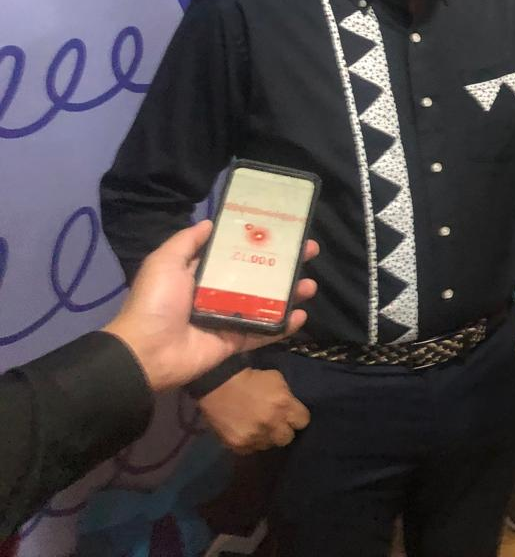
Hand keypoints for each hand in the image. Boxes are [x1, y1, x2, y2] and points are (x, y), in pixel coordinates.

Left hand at [103, 220, 317, 391]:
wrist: (147, 351)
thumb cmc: (156, 302)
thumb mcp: (165, 262)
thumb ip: (187, 241)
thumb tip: (210, 222)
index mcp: (202, 275)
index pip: (237, 254)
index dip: (260, 242)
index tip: (284, 231)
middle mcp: (219, 294)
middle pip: (259, 276)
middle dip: (285, 265)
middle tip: (309, 252)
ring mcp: (229, 319)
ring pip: (267, 303)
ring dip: (290, 293)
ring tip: (310, 284)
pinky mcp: (236, 341)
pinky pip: (264, 332)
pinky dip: (284, 326)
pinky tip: (301, 315)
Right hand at [197, 367, 310, 453]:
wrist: (217, 385)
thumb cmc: (250, 378)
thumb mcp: (276, 379)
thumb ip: (287, 396)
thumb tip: (291, 407)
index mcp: (283, 405)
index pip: (303, 422)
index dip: (297, 417)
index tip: (291, 415)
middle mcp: (271, 424)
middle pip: (288, 438)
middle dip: (283, 430)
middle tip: (275, 423)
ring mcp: (254, 437)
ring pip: (269, 445)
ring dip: (266, 437)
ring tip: (258, 427)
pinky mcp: (238, 445)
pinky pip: (251, 449)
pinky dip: (250, 442)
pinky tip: (245, 431)